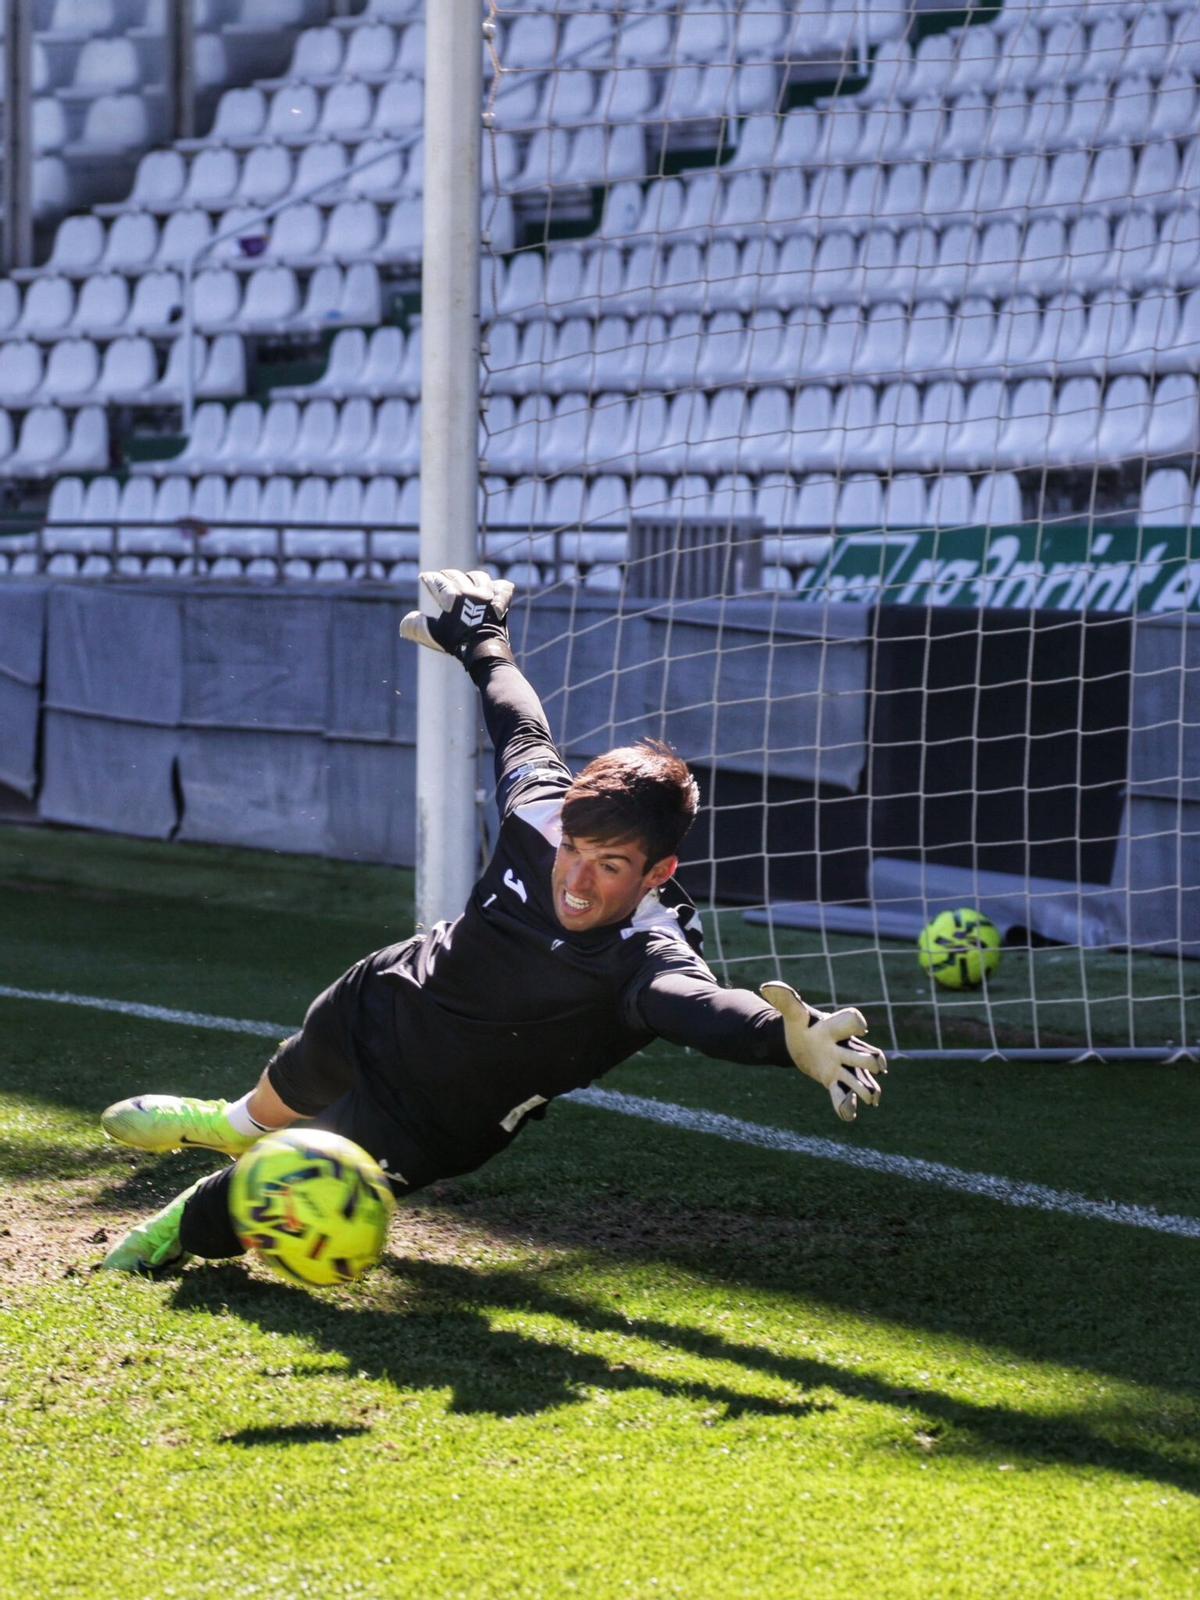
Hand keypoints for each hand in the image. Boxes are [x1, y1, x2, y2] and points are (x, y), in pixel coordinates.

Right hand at [400, 568, 515, 669]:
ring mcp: (487, 595)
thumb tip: (404, 623)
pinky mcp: (501, 602)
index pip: (437, 582)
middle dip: (447, 575)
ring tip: (467, 579)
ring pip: (479, 577)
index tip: (424, 577)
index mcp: (452, 596)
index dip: (429, 579)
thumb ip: (416, 627)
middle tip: (442, 575)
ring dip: (471, 577)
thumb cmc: (457, 643)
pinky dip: (498, 587)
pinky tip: (496, 588)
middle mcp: (470, 590)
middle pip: (456, 576)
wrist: (484, 649)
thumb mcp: (433, 635)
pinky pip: (503, 588)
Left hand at [760, 980, 886, 1123]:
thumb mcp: (793, 1014)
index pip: (850, 1022)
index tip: (862, 1027)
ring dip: (866, 1088)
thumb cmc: (801, 1025)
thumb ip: (785, 1001)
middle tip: (879, 1066)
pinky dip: (846, 1105)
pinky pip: (843, 1095)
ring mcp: (843, 1066)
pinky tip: (848, 1115)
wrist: (801, 1042)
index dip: (856, 1024)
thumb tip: (767, 987)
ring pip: (859, 1078)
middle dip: (871, 1060)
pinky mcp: (835, 1081)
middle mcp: (844, 1047)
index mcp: (834, 1028)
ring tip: (872, 1099)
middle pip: (864, 1054)